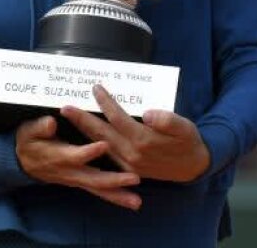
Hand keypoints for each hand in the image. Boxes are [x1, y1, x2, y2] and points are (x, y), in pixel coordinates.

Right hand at [14, 115, 142, 210]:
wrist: (23, 162)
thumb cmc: (29, 141)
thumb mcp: (29, 131)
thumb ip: (40, 128)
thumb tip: (50, 122)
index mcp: (58, 157)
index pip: (75, 156)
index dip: (88, 151)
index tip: (104, 144)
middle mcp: (69, 172)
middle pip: (93, 179)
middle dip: (114, 180)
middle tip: (134, 178)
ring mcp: (76, 179)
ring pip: (99, 189)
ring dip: (118, 195)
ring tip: (137, 201)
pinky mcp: (82, 182)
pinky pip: (100, 191)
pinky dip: (116, 197)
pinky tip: (133, 201)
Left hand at [60, 85, 210, 183]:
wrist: (192, 167)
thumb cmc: (187, 141)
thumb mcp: (185, 127)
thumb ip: (167, 120)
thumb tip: (148, 113)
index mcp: (144, 141)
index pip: (118, 118)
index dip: (106, 103)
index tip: (96, 88)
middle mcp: (132, 154)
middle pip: (101, 134)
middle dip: (82, 119)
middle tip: (65, 106)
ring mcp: (128, 164)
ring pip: (100, 145)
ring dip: (83, 131)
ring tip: (69, 117)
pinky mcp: (127, 169)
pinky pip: (105, 155)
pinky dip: (92, 143)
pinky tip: (83, 135)